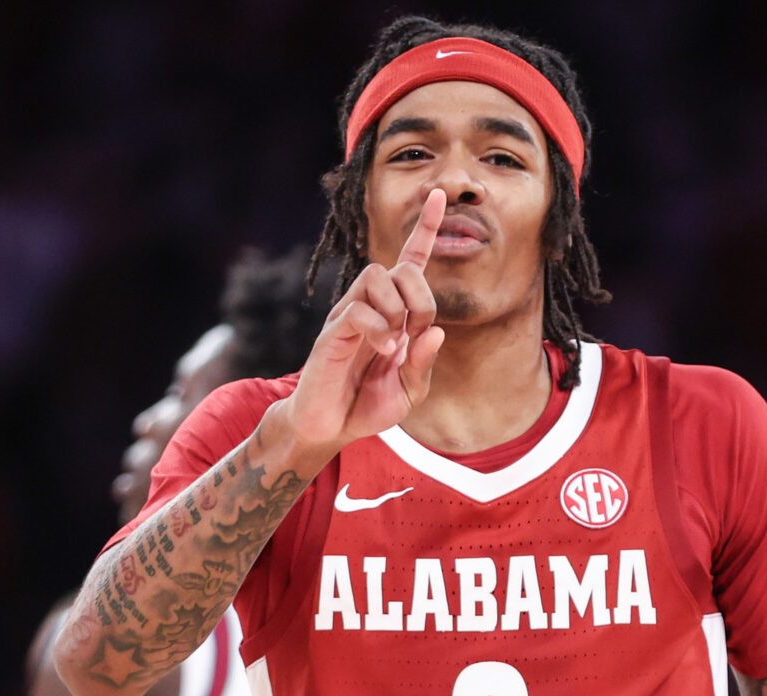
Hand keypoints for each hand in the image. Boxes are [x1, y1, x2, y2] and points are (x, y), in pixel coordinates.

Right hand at [269, 189, 445, 461]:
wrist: (329, 428)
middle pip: (398, 266)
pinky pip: (358, 310)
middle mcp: (369, 306)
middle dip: (421, 295)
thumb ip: (423, 362)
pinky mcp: (332, 332)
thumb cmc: (365, 405)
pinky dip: (378, 328)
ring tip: (395, 343)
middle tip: (417, 330)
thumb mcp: (409, 391)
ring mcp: (348, 316)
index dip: (425, 229)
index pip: (410, 262)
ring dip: (397, 307)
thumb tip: (436, 331)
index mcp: (392, 314)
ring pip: (375, 276)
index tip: (437, 197)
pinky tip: (384, 350)